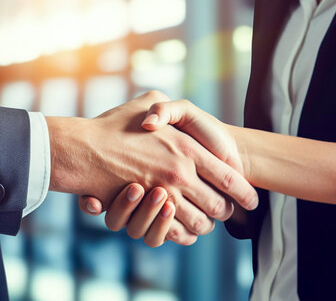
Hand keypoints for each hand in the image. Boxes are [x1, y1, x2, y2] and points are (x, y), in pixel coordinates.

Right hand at [73, 95, 257, 241]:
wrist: (83, 148)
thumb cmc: (113, 124)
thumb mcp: (147, 101)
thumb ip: (170, 105)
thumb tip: (179, 110)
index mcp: (188, 148)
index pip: (229, 177)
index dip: (245, 192)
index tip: (252, 201)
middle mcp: (181, 172)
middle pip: (219, 205)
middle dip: (227, 211)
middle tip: (229, 211)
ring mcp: (164, 195)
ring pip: (200, 223)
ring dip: (205, 225)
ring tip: (206, 221)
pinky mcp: (146, 213)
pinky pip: (176, 233)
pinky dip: (184, 234)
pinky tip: (185, 228)